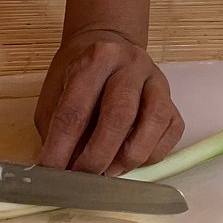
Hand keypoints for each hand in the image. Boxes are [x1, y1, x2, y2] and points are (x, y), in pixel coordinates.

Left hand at [36, 29, 182, 174]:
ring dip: (128, 156)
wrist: (110, 43)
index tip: (50, 172)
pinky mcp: (172, 96)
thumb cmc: (79, 75)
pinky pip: (172, 130)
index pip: (77, 109)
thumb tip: (61, 171)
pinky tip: (130, 160)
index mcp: (98, 58)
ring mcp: (156, 79)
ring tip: (107, 172)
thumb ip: (59, 129)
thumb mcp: (56, 94)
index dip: (60, 147)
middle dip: (97, 156)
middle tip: (80, 178)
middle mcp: (132, 64)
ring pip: (154, 121)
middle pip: (120, 115)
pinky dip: (153, 153)